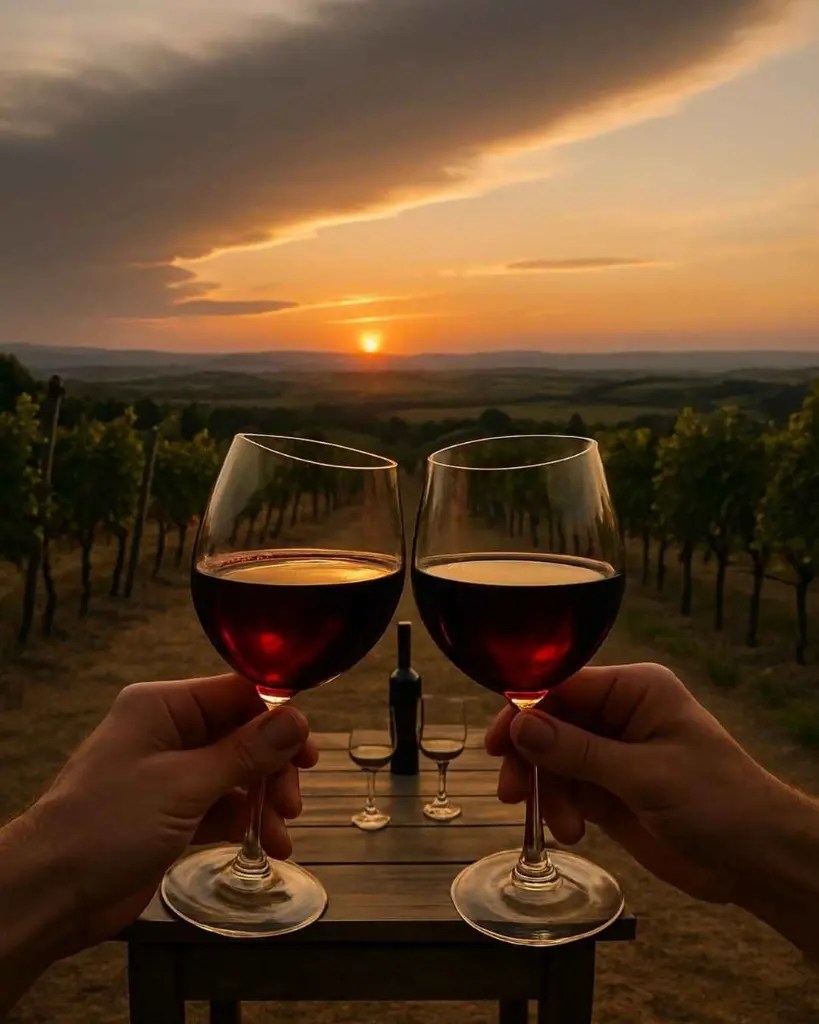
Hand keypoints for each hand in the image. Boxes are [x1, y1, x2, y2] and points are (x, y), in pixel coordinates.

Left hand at [21, 673, 316, 952]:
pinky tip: (266, 845)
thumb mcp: (185, 785)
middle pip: (241, 735)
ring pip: (235, 773)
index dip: (277, 718)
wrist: (50, 893)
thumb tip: (298, 719)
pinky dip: (244, 821)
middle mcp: (167, 732)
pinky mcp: (170, 812)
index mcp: (162, 707)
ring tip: (281, 833)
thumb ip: (246, 752)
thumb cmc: (109, 824)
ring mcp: (168, 774)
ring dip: (263, 800)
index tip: (308, 751)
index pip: (237, 694)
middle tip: (291, 801)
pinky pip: (220, 804)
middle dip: (272, 768)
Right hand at [486, 663, 787, 903]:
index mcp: (635, 690)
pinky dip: (558, 807)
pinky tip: (570, 831)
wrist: (757, 860)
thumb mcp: (644, 774)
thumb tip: (519, 725)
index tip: (497, 743)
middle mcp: (619, 714)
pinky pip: (565, 787)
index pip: (563, 685)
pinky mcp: (609, 789)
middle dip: (531, 757)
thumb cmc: (717, 801)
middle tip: (513, 793)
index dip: (524, 710)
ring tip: (561, 826)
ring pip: (552, 758)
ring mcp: (611, 752)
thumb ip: (578, 751)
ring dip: (547, 790)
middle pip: (550, 722)